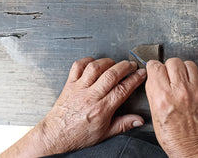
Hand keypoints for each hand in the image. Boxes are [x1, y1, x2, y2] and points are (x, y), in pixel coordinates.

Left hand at [0, 57, 146, 156]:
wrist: (56, 135)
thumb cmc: (78, 135)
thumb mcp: (105, 134)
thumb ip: (123, 124)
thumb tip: (139, 120)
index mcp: (102, 109)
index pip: (122, 89)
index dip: (135, 79)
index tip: (141, 74)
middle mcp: (91, 96)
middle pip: (111, 75)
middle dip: (125, 67)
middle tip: (132, 65)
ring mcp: (79, 88)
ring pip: (95, 67)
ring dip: (108, 62)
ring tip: (115, 63)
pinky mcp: (69, 84)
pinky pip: (78, 66)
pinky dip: (87, 61)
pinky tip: (95, 62)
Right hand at [145, 58, 197, 157]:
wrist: (192, 146)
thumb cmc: (172, 134)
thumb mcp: (154, 112)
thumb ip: (154, 90)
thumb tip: (155, 74)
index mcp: (162, 96)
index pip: (156, 66)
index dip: (154, 67)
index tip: (156, 70)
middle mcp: (180, 91)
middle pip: (173, 62)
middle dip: (169, 67)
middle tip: (170, 77)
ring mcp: (196, 91)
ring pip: (188, 64)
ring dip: (183, 70)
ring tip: (182, 80)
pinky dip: (195, 79)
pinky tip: (192, 87)